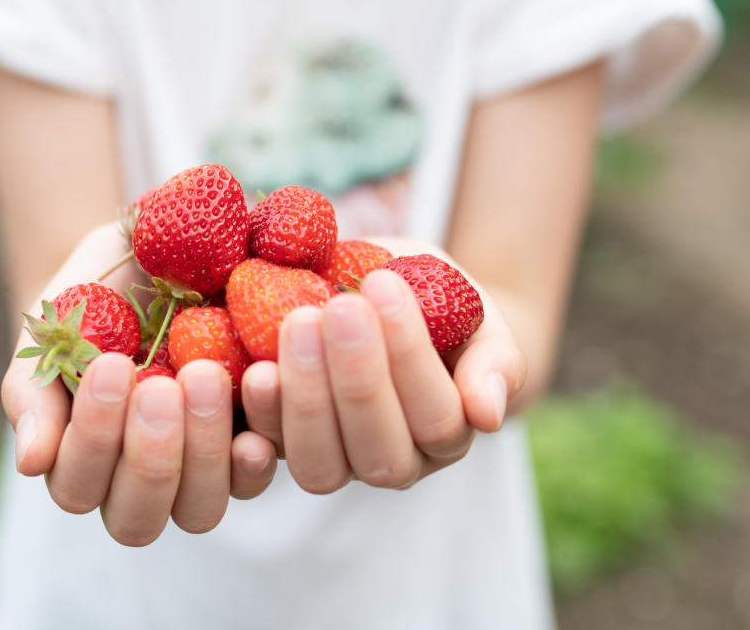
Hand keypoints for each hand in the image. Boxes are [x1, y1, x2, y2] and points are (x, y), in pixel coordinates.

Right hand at [0, 223, 277, 545]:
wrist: (151, 259)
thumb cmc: (91, 302)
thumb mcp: (54, 334)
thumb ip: (33, 395)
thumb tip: (31, 463)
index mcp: (81, 466)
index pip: (79, 487)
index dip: (94, 438)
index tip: (111, 365)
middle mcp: (139, 484)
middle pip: (140, 518)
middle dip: (150, 456)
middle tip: (161, 387)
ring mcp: (199, 473)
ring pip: (201, 508)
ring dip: (204, 451)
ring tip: (206, 375)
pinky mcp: (252, 446)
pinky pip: (261, 471)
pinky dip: (262, 438)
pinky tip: (260, 387)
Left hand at [239, 237, 526, 492]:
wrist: (382, 296)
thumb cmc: (436, 303)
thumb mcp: (474, 314)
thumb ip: (494, 361)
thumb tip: (488, 414)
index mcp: (449, 434)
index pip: (437, 416)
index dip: (410, 356)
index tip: (385, 285)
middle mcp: (396, 463)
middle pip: (379, 450)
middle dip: (358, 377)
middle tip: (338, 307)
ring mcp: (338, 462)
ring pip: (321, 464)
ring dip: (306, 400)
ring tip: (297, 324)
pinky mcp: (285, 447)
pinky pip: (270, 450)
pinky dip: (261, 415)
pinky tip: (255, 370)